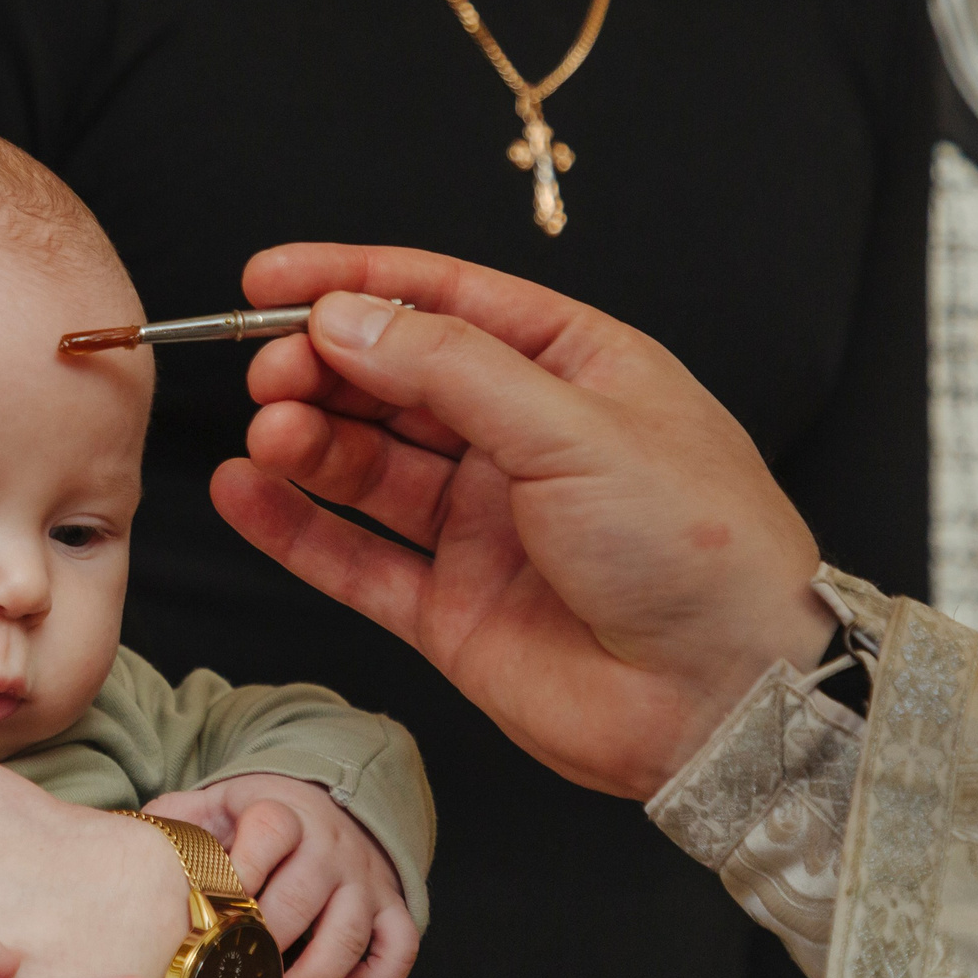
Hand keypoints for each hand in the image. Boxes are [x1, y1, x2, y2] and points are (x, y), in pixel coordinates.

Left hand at [144, 773, 415, 977]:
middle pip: (303, 897)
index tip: (215, 907)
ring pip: (349, 934)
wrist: (328, 800)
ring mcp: (364, 880)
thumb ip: (176, 820)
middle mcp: (330, 847)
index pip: (271, 831)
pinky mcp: (390, 907)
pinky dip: (381, 974)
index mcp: (283, 814)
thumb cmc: (258, 817)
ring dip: (314, 977)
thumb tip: (131, 845)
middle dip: (266, 943)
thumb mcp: (217, 804)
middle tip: (233, 975)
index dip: (244, 869)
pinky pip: (400, 947)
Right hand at [210, 243, 838, 801]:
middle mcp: (524, 442)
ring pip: (369, 466)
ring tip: (269, 434)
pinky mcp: (453, 609)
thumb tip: (345, 317)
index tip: (268, 280)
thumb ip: (448, 369)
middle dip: (324, 367)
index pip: (446, 302)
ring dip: (309, 442)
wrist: (730, 697)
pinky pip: (355, 557)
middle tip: (270, 370)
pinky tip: (247, 493)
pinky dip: (296, 527)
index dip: (354, 283)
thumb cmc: (700, 547)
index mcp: (575, 369)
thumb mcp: (575, 426)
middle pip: (396, 381)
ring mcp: (486, 527)